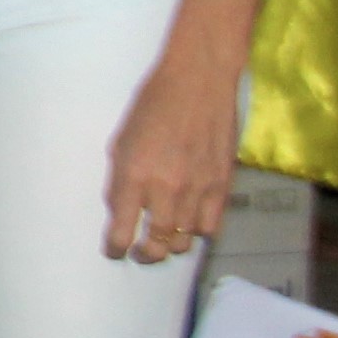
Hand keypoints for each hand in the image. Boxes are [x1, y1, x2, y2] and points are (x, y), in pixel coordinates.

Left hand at [105, 47, 241, 268]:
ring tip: (163, 240)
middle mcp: (166, 188)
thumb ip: (119, 179)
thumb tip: (119, 210)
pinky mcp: (223, 186)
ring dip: (171, 245)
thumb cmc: (153, 105)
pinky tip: (190, 224)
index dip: (115, 249)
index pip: (121, 232)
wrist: (199, 81)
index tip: (114, 250)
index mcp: (133, 176)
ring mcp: (198, 189)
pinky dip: (198, 231)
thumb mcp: (121, 140)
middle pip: (156, 245)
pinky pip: (212, 228)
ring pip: (184, 241)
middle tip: (139, 253)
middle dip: (144, 255)